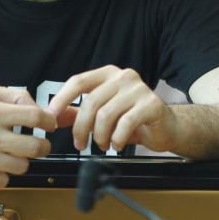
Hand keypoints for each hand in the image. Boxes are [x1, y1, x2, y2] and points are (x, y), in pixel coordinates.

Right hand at [0, 84, 55, 187]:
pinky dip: (4, 174)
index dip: (49, 122)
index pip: (36, 118)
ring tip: (10, 152)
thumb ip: (12, 95)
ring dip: (21, 160)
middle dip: (42, 145)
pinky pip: (4, 181)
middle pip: (35, 147)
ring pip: (22, 167)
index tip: (49, 125)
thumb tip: (37, 107)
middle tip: (37, 143)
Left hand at [46, 66, 180, 153]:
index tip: (51, 116)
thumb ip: (78, 113)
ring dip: (100, 136)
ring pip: (106, 115)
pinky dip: (117, 139)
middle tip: (80, 144)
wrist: (167, 128)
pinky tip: (117, 144)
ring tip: (103, 145)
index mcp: (108, 74)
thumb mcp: (102, 114)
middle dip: (81, 128)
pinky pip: (125, 124)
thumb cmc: (133, 119)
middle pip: (91, 102)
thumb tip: (53, 116)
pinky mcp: (152, 104)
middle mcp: (123, 77)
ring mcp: (139, 89)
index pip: (78, 81)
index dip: (62, 99)